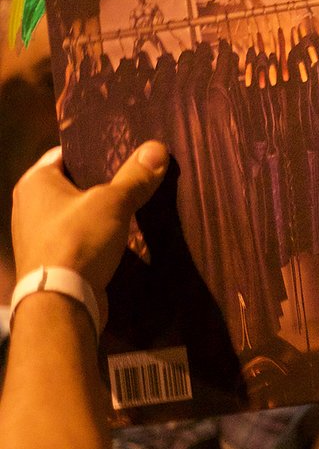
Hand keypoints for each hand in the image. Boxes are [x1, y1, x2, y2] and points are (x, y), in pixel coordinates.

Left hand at [11, 142, 168, 322]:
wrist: (61, 301)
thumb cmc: (78, 240)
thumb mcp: (113, 202)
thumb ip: (136, 176)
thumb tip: (158, 148)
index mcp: (34, 182)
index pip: (67, 154)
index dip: (96, 151)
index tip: (125, 152)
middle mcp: (29, 205)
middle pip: (74, 184)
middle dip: (103, 183)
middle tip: (137, 177)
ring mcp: (37, 235)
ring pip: (77, 213)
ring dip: (102, 213)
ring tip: (135, 207)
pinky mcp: (50, 260)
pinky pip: (78, 238)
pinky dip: (97, 237)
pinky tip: (122, 238)